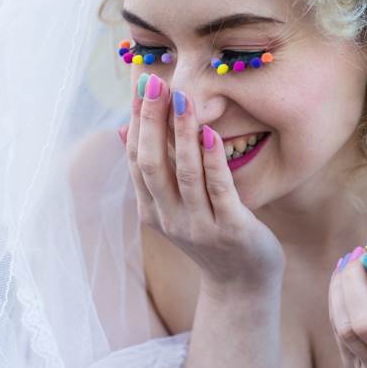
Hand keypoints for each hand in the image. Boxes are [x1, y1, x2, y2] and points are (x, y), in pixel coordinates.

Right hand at [121, 74, 284, 298]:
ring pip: (183, 174)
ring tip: (182, 98)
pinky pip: (219, 190)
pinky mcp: (231, 230)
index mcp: (152, 210)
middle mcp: (170, 219)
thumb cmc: (212, 236)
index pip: (137, 158)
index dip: (137, 120)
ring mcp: (199, 227)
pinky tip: (211, 134)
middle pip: (151, 164)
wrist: (243, 285)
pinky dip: (212, 161)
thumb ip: (156, 171)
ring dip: (182, 134)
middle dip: (151, 120)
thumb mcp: (177, 205)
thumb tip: (123, 128)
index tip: (141, 83)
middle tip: (154, 82)